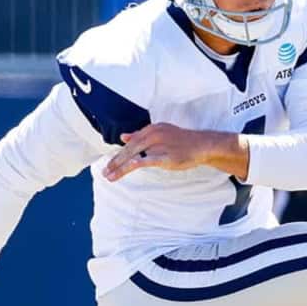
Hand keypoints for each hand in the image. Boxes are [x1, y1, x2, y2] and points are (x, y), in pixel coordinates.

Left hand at [103, 123, 221, 180]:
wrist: (202, 144)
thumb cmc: (182, 141)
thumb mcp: (160, 133)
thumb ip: (140, 135)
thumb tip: (123, 137)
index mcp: (151, 129)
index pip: (130, 143)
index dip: (118, 155)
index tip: (109, 165)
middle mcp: (153, 135)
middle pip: (129, 149)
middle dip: (115, 162)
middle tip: (105, 172)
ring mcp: (160, 145)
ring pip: (135, 156)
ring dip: (120, 167)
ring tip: (110, 176)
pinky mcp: (166, 156)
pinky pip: (147, 160)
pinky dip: (135, 163)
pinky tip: (126, 168)